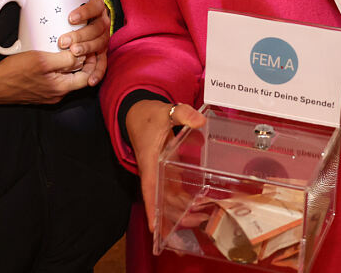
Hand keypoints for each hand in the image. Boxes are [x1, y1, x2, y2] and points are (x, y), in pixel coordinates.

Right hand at [0, 49, 94, 105]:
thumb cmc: (14, 73)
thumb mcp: (42, 61)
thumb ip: (64, 60)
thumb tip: (81, 56)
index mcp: (60, 89)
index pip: (87, 77)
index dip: (91, 62)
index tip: (89, 48)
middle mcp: (56, 94)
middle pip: (78, 77)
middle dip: (82, 62)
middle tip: (80, 45)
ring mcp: (48, 94)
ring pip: (66, 77)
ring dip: (69, 64)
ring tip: (67, 48)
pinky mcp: (40, 90)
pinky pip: (55, 79)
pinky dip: (58, 68)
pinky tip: (53, 56)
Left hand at [58, 0, 110, 84]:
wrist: (85, 22)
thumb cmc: (68, 14)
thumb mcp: (64, 5)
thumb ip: (52, 5)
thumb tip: (25, 2)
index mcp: (95, 7)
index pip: (95, 6)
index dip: (85, 12)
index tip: (70, 18)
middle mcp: (101, 22)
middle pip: (97, 28)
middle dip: (81, 35)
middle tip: (64, 41)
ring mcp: (102, 37)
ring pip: (100, 44)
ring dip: (87, 48)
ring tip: (73, 53)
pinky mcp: (101, 53)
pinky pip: (102, 63)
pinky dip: (97, 72)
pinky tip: (90, 79)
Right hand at [125, 100, 205, 231]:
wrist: (137, 114)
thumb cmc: (148, 116)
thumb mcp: (166, 111)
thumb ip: (183, 114)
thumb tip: (199, 121)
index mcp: (150, 161)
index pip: (150, 188)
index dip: (153, 208)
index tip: (155, 228)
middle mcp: (153, 172)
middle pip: (162, 200)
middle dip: (176, 214)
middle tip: (198, 220)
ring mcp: (159, 173)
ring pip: (168, 198)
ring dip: (182, 210)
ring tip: (203, 218)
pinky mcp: (165, 171)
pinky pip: (173, 191)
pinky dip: (184, 201)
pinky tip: (198, 208)